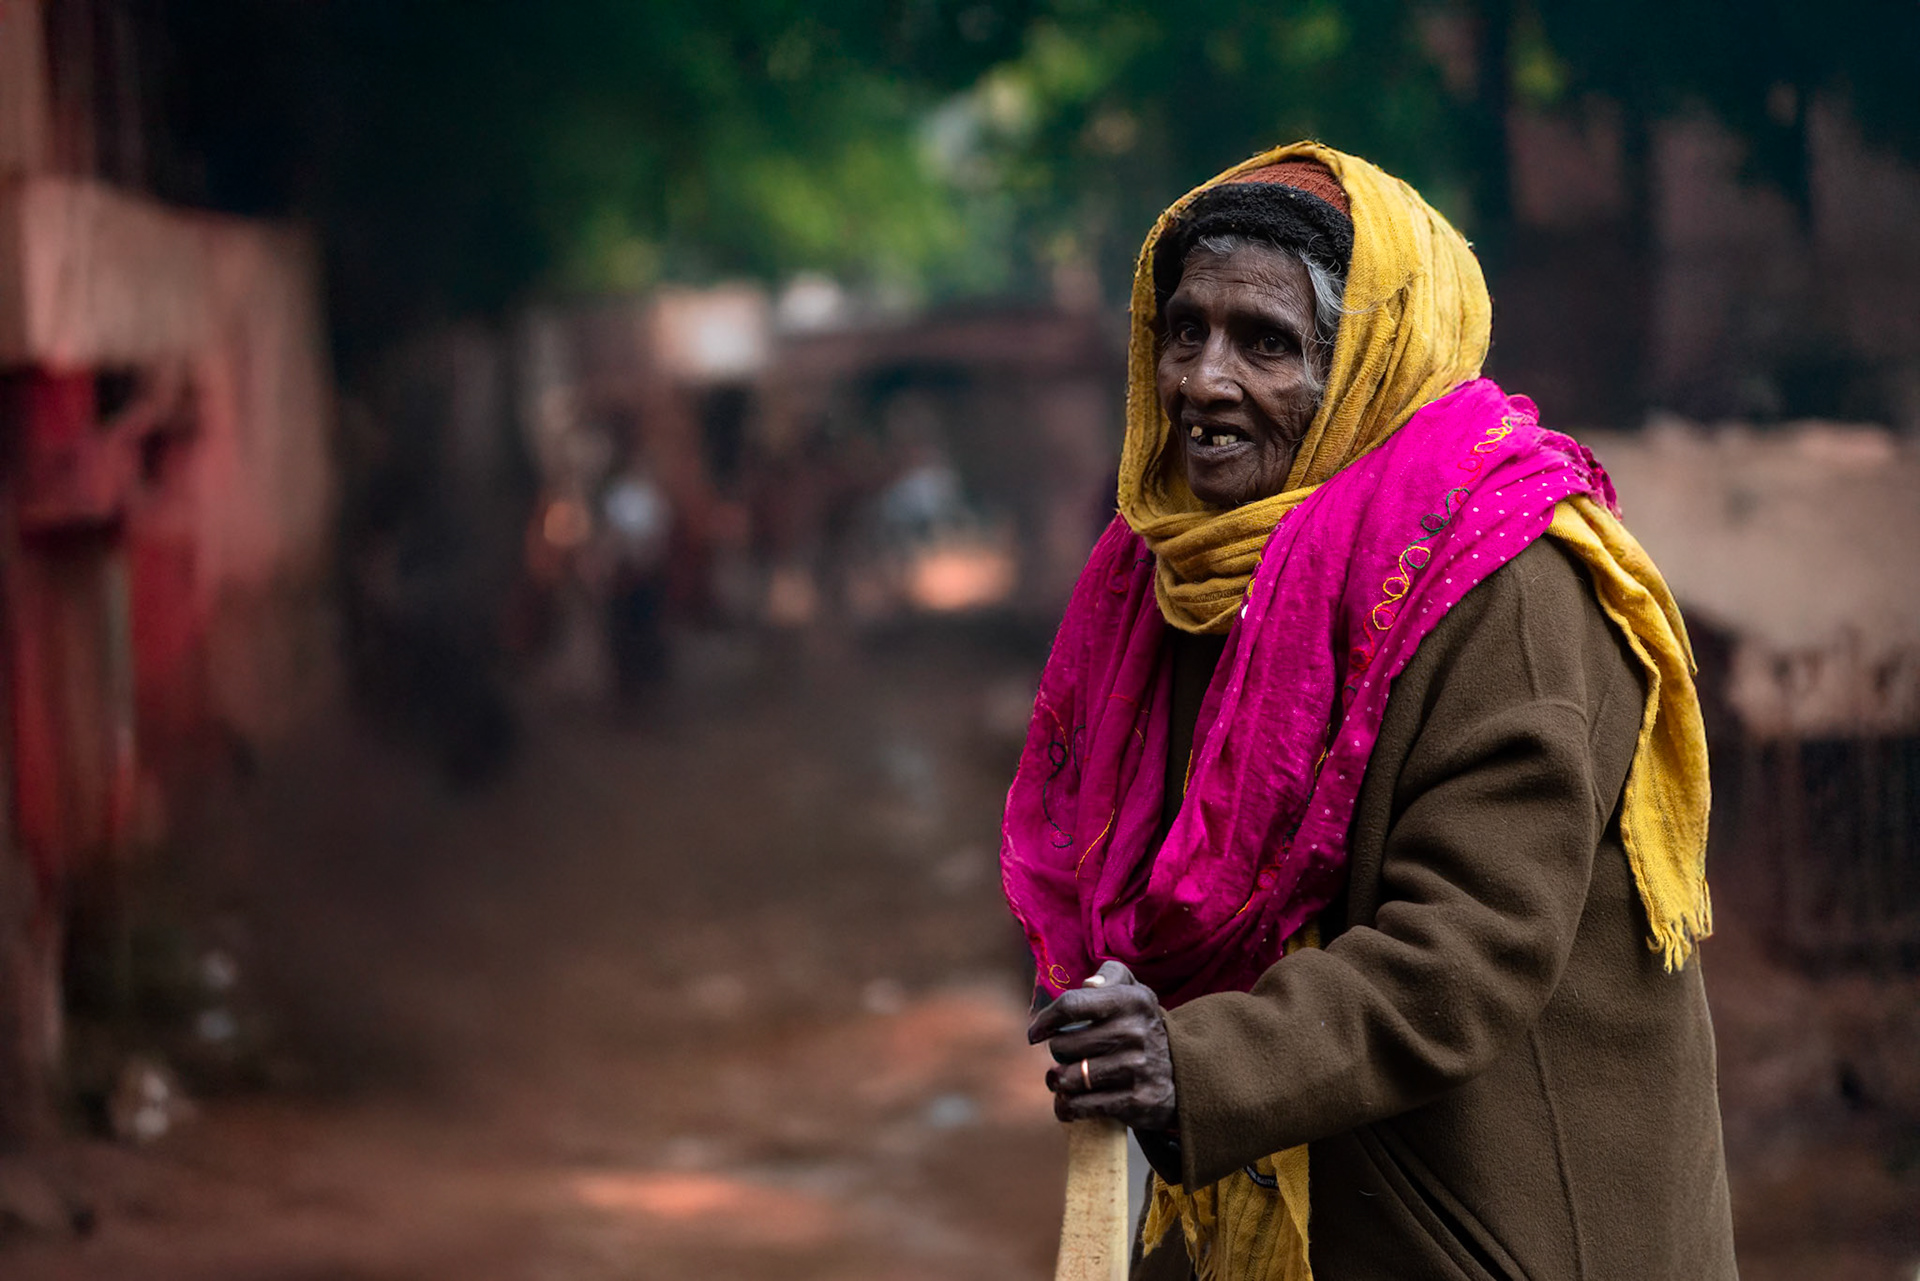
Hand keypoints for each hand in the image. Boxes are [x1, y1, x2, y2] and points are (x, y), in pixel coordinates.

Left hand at [1027, 959, 1176, 1131]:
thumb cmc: (1143, 1028)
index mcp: (1131, 1001)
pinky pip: (1082, 1105)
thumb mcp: (1135, 993)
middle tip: (1063, 1056)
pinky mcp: (1134, 1100)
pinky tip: (1067, 1102)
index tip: (1036, 1032)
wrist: (1184, 1076)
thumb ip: (1112, 975)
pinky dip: (1067, 1107)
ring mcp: (1135, 1068)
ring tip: (1062, 1080)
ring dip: (1058, 1082)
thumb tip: (1090, 983)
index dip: (1046, 1019)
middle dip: (1057, 1053)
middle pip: (1064, 1045)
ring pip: (1069, 1078)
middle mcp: (1134, 1033)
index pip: (1072, 1005)